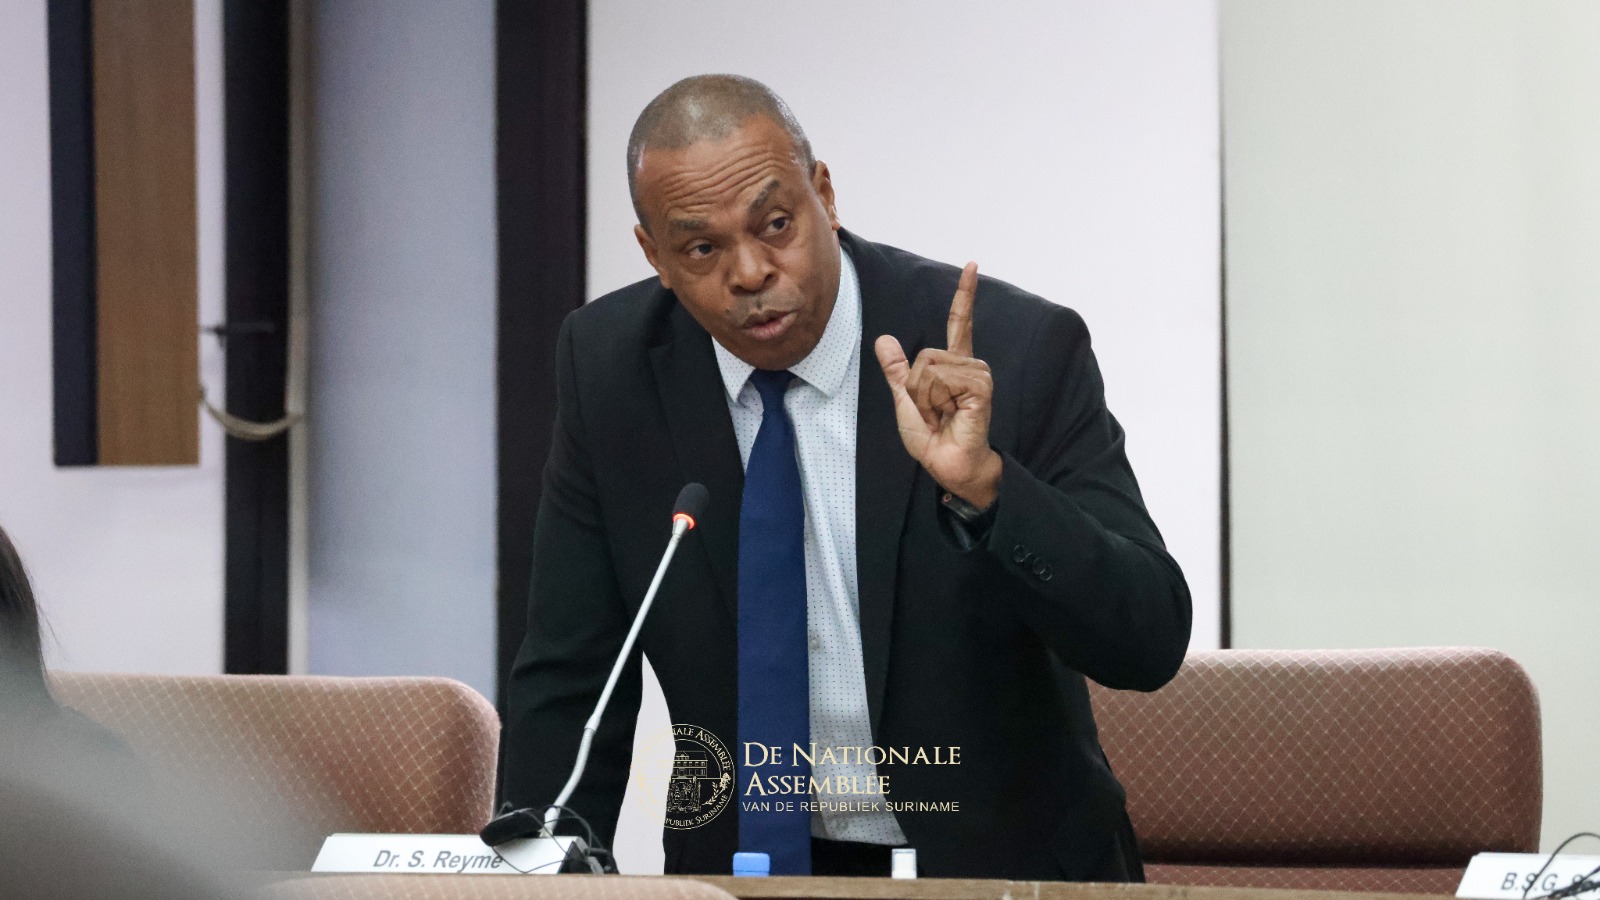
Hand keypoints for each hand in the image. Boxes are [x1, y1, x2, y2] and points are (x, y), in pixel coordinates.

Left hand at [874, 262, 1002, 508]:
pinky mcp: (981, 387)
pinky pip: (940, 380)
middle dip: (915, 388)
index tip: (972, 266)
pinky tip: (951, 415)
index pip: (960, 322)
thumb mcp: (905, 399)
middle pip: (923, 356)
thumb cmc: (932, 437)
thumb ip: (896, 371)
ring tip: (941, 415)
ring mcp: (977, 374)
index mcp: (953, 364)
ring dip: (925, 398)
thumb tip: (883, 339)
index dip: (964, 295)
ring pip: (929, 368)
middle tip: (931, 412)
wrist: (947, 464)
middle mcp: (969, 365)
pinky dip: (934, 402)